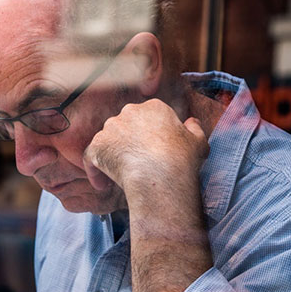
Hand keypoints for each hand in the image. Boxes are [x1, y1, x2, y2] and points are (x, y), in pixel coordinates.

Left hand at [83, 99, 208, 200]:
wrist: (160, 176)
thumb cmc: (181, 161)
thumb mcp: (198, 142)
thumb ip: (194, 129)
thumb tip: (191, 123)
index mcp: (154, 107)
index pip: (148, 118)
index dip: (150, 136)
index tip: (153, 151)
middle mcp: (129, 112)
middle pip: (126, 126)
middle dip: (129, 143)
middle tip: (137, 163)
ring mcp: (111, 128)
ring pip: (108, 140)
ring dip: (112, 155)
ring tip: (120, 176)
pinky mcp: (97, 146)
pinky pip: (92, 157)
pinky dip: (95, 170)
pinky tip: (102, 184)